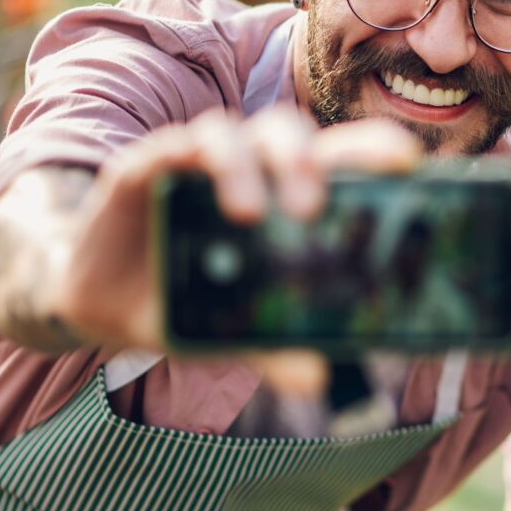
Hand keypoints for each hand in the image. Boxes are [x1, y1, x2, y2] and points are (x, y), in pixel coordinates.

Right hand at [52, 108, 420, 372]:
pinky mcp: (143, 166)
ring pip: (232, 132)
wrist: (102, 304)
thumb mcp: (229, 331)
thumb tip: (316, 378)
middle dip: (307, 160)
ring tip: (248, 214)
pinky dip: (186, 156)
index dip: (372, 148)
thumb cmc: (185, 303)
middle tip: (312, 209)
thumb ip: (272, 347)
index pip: (337, 157)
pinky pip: (171, 146)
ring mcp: (195, 163)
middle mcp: (247, 170)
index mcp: (282, 196)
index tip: (408, 162)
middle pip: (288, 133)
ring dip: (246, 165)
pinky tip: (190, 178)